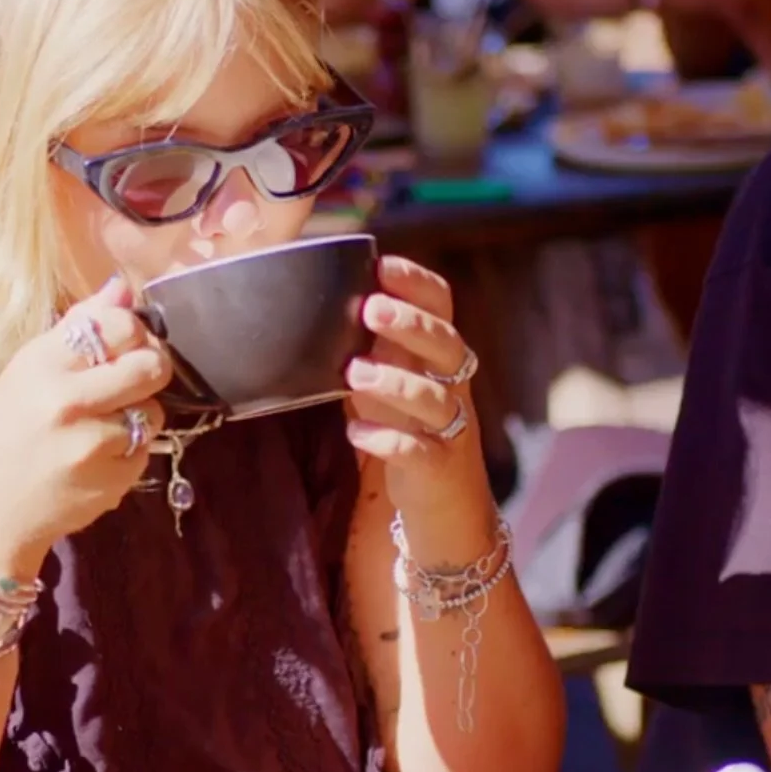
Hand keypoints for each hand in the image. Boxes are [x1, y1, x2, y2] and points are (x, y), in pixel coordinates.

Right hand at [0, 276, 170, 577]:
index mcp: (42, 365)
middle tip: (133, 379)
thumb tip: (122, 286)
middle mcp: (68, 401)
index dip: (133, 332)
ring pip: (154, 412)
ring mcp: (93, 444)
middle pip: (150, 367)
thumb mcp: (24, 373)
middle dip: (150, 369)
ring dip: (139, 416)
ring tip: (103, 426)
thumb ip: (77, 328)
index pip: (119, 326)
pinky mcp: (112, 480)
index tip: (124, 344)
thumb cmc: (0, 438)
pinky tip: (96, 459)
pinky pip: (145, 452)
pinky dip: (129, 453)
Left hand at [345, 257, 482, 512]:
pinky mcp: (438, 468)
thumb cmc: (407, 428)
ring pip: (436, 399)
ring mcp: (450, 428)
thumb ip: (369, 343)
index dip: (418, 283)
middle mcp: (452, 386)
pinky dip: (388, 440)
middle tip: (372, 309)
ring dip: (395, 383)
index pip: (443, 305)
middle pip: (447, 345)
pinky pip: (419, 451)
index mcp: (439, 355)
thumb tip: (318, 298)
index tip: (382, 264)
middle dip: (412, 324)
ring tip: (354, 374)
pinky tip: (357, 432)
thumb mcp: (390, 378)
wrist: (446, 507)